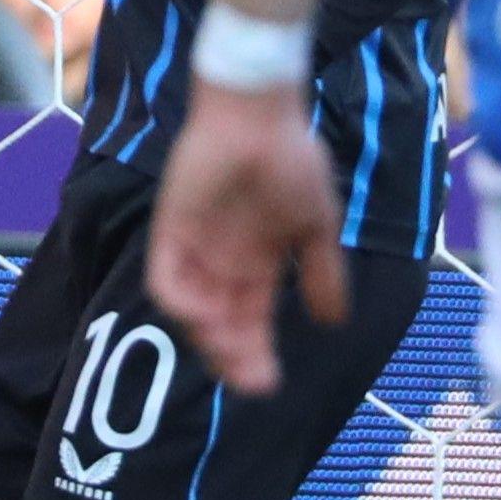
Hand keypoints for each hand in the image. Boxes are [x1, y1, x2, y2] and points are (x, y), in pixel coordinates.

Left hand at [145, 78, 346, 395]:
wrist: (261, 115)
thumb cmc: (292, 160)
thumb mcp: (317, 223)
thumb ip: (323, 272)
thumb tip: (335, 321)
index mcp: (256, 262)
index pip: (249, 321)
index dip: (254, 353)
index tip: (266, 384)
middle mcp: (222, 260)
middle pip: (220, 323)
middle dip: (232, 357)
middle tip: (251, 381)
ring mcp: (194, 245)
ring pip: (193, 309)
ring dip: (208, 336)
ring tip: (231, 352)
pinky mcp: (171, 227)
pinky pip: (165, 277)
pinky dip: (181, 302)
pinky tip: (204, 316)